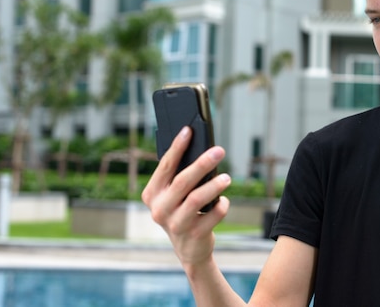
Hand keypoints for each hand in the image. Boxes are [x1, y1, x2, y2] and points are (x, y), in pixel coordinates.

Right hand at [142, 126, 231, 267]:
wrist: (189, 248)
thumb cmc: (183, 211)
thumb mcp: (175, 195)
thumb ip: (181, 176)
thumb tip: (201, 148)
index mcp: (152, 194)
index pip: (165, 166)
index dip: (177, 147)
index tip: (188, 130)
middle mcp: (159, 209)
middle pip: (183, 181)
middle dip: (202, 163)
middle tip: (219, 151)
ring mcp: (175, 224)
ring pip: (197, 199)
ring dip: (214, 185)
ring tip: (227, 177)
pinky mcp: (194, 235)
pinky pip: (213, 215)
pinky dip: (221, 205)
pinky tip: (224, 201)